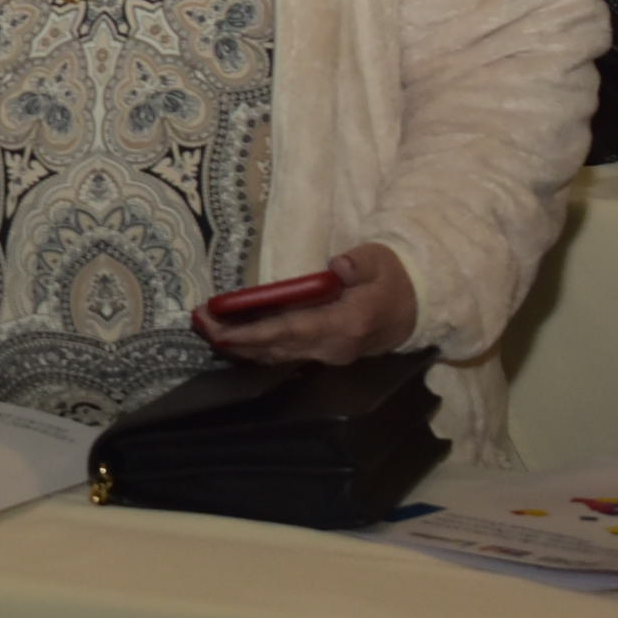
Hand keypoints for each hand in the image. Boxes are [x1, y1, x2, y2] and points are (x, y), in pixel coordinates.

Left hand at [198, 241, 417, 365]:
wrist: (421, 307)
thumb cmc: (396, 278)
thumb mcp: (380, 260)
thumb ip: (359, 262)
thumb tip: (336, 265)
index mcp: (346, 324)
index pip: (290, 332)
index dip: (251, 333)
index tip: (218, 327)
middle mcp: (334, 347)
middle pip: (275, 349)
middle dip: (234, 340)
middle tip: (197, 323)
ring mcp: (332, 356)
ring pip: (277, 357)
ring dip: (241, 347)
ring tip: (206, 331)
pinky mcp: (328, 356)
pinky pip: (286, 356)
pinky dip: (257, 350)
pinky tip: (234, 341)